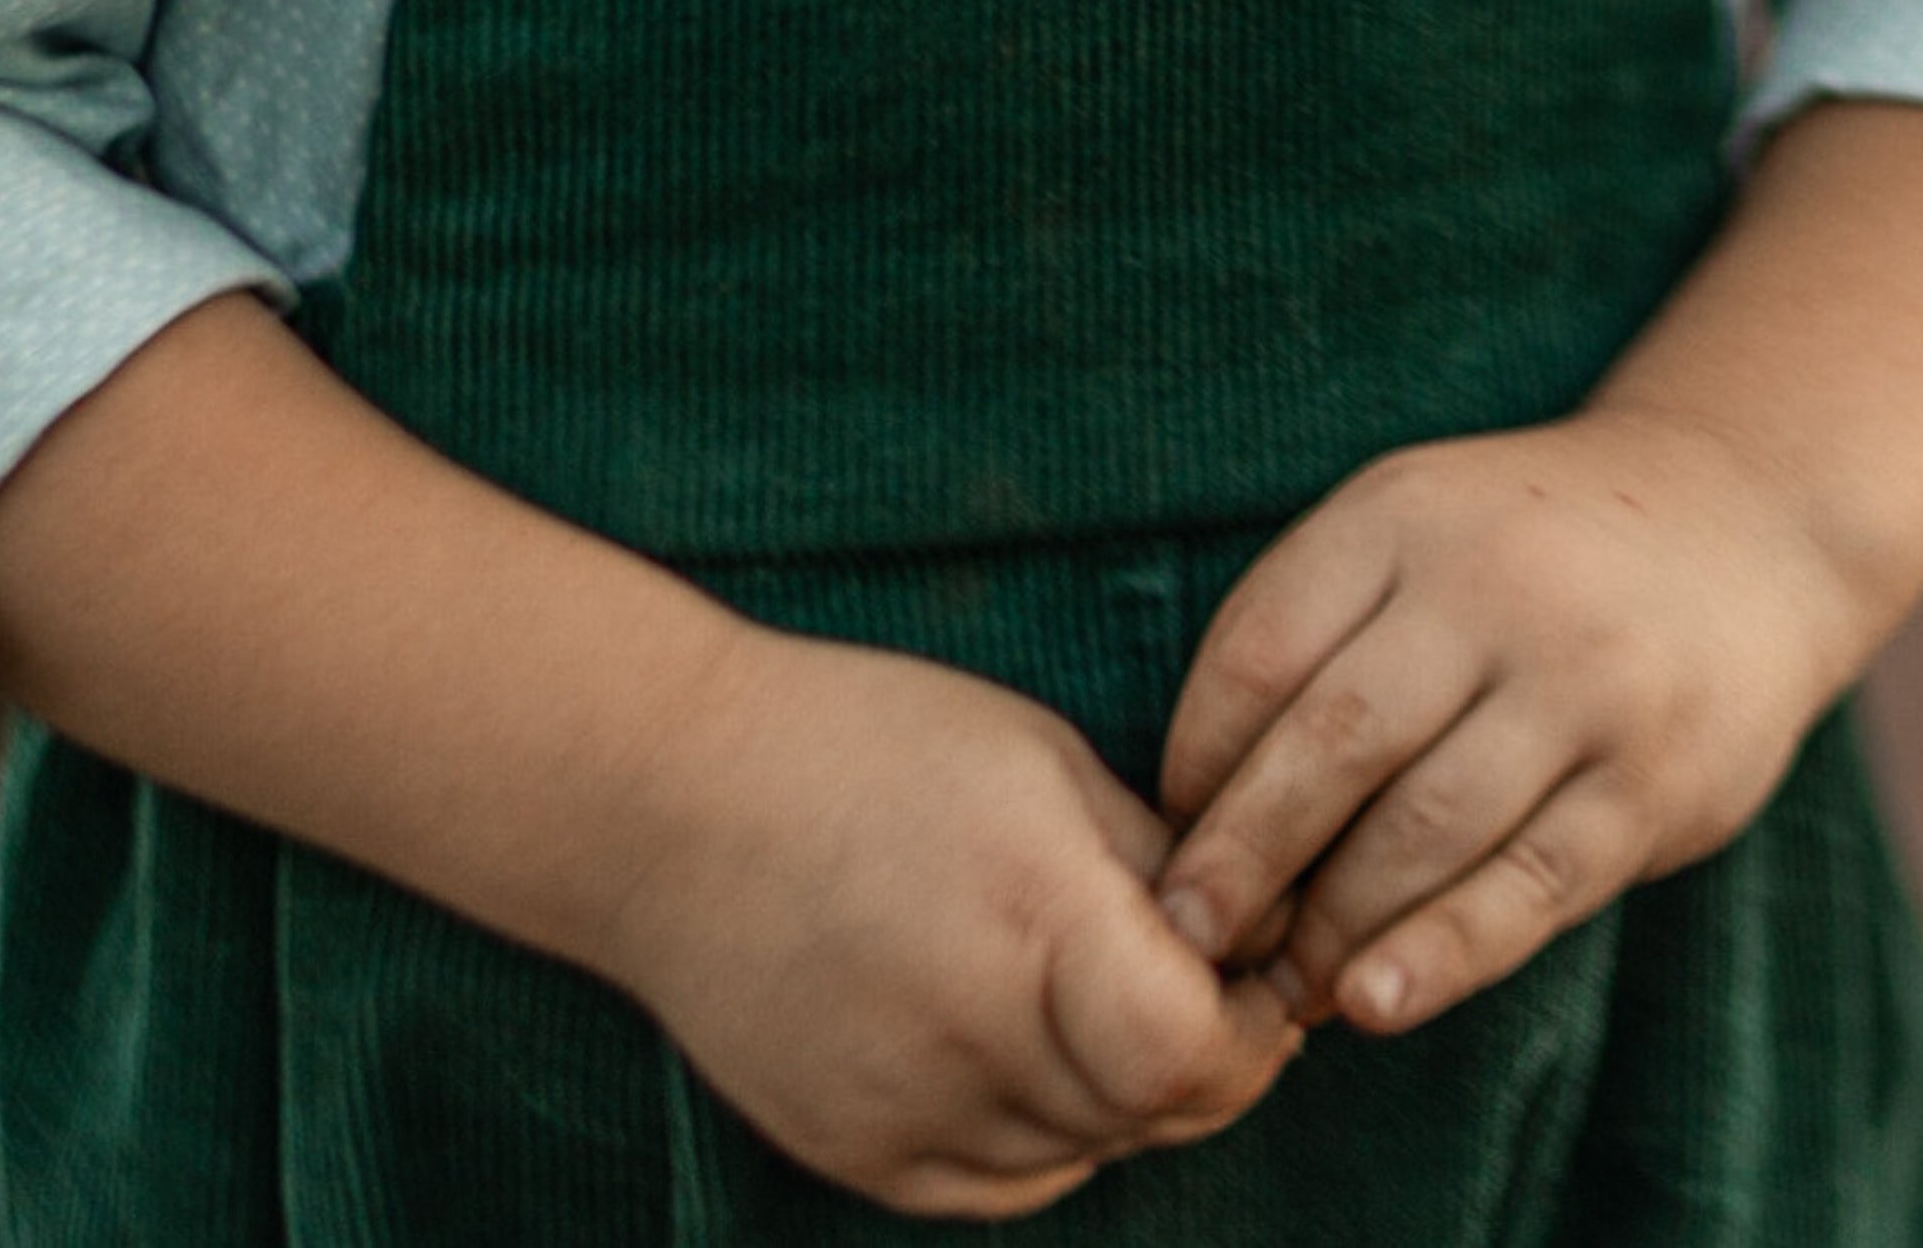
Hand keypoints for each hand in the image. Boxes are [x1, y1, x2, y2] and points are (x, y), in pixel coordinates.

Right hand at [600, 627, 1303, 1220]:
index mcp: (1031, 908)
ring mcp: (909, 1110)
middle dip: (1204, 1057)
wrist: (666, 799)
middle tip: (1183, 976)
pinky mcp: (860, 1156)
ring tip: (1075, 984)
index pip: (1195, 1051)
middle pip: (1157, 1112)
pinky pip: (1007, 1179)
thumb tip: (1256, 942)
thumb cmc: (864, 742)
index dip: (1249, 1027)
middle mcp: (973, 1028)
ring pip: (1089, 1151)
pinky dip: (1040, 1126)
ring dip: (1120, 1092)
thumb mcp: (1038, 756)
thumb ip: (1156, 862)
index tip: (1250, 972)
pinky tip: (1005, 1032)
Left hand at [1150, 406, 1872, 1037]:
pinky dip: (1441, 953)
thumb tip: (1199, 799)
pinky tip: (1372, 1002)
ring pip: (1427, 828)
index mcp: (1403, 515)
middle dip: (1246, 853)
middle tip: (1188, 933)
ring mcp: (1583, 686)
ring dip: (1335, 922)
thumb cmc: (1523, 547)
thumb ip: (1315, 627)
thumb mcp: (1411, 526)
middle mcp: (1492, 589)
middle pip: (1336, 742)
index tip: (1164, 830)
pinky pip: (1529, 885)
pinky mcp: (1653, 782)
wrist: (1738, 525)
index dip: (1198, 753)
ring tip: (1277, 986)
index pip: (1262, 647)